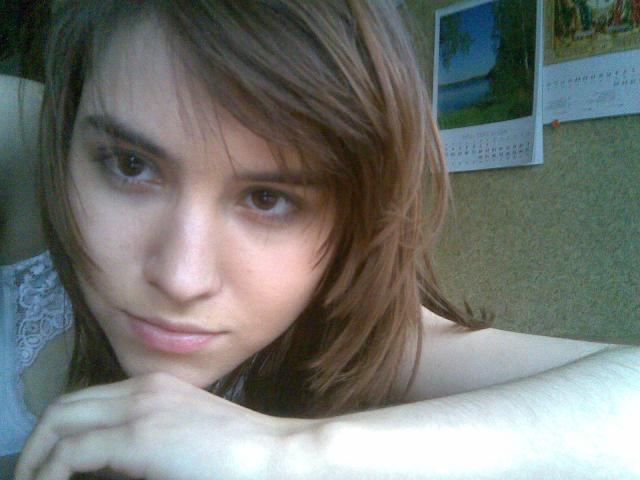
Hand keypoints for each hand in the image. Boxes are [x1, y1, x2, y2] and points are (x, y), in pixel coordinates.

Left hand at [14, 372, 305, 479]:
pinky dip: (49, 472)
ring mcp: (140, 408)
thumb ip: (153, 441)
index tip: (53, 466)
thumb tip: (115, 462)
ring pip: (60, 421)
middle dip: (38, 442)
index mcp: (156, 387)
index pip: (89, 400)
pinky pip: (70, 453)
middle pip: (66, 405)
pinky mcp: (139, 437)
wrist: (275, 456)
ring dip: (37, 457)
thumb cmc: (239, 456)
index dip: (61, 432)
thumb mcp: (188, 440)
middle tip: (32, 476)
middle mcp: (142, 388)